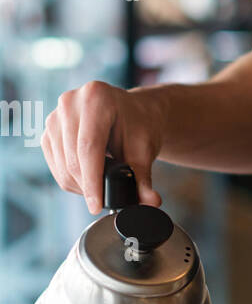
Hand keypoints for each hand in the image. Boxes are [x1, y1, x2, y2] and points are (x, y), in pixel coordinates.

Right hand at [42, 81, 164, 213]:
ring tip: (101, 185)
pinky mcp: (48, 129)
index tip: (97, 206)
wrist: (131, 114)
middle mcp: (71, 102)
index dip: (92, 181)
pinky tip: (89, 177)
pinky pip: (54, 164)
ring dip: (80, 185)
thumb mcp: (145, 150)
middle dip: (89, 187)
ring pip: (62, 165)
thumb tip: (151, 202)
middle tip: (106, 200)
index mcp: (97, 98)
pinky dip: (70, 179)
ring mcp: (56, 114)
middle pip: (73, 158)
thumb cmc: (139, 127)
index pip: (88, 147)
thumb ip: (144, 178)